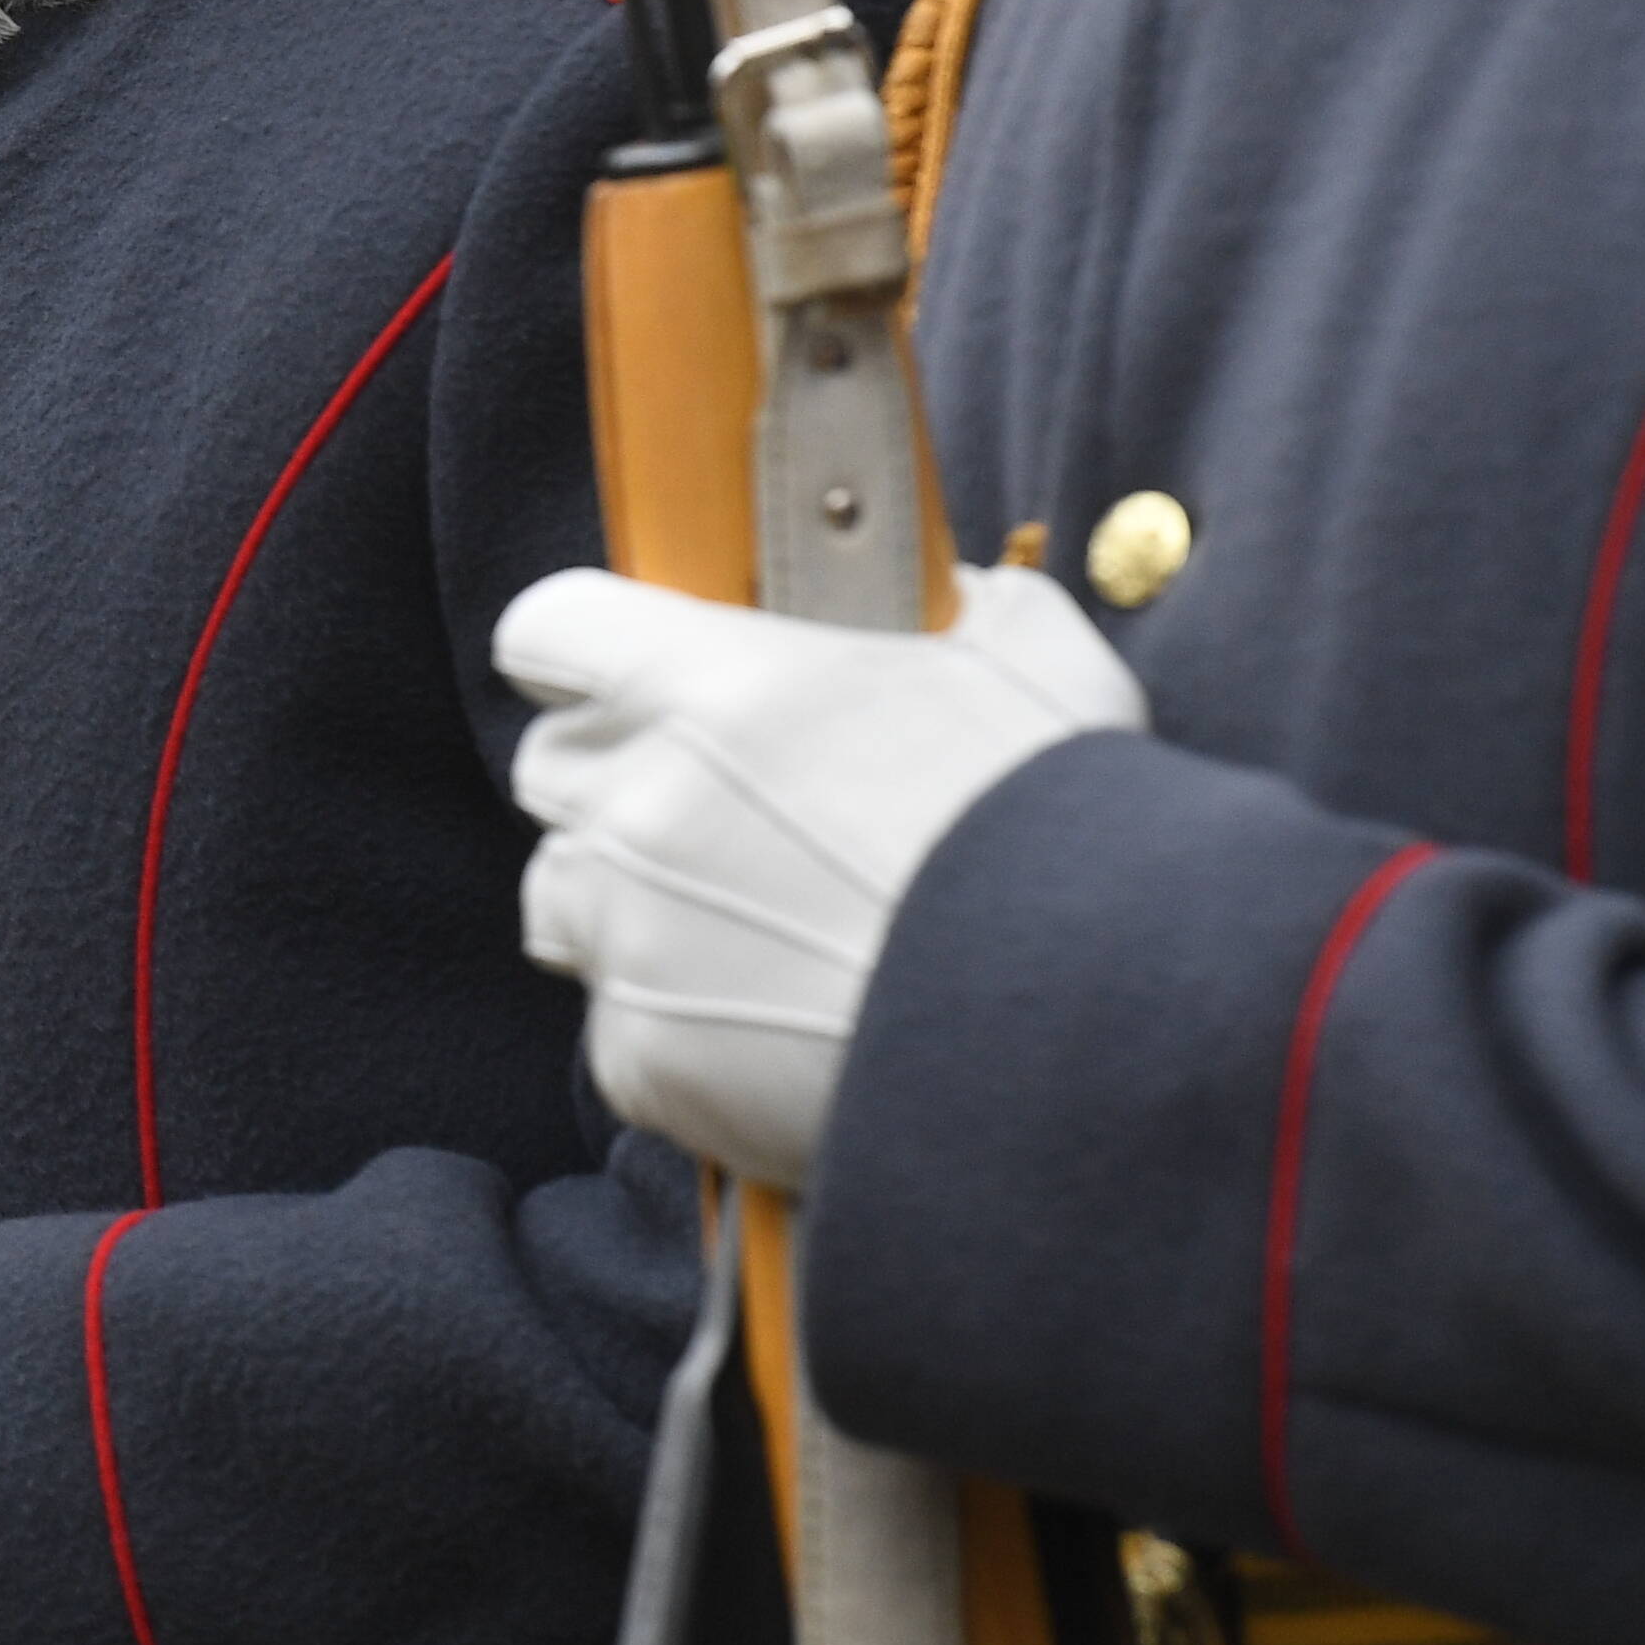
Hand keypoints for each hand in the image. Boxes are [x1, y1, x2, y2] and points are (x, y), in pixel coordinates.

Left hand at [497, 563, 1144, 1191]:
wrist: (1096, 1030)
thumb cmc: (1065, 831)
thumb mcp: (1032, 661)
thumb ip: (954, 603)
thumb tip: (937, 587)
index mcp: (706, 685)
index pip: (547, 629)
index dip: (582, 655)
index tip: (623, 681)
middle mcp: (643, 803)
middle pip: (551, 771)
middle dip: (619, 787)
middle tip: (722, 824)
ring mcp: (632, 937)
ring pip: (565, 900)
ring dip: (631, 911)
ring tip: (750, 937)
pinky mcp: (644, 1058)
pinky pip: (621, 1032)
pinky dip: (681, 1035)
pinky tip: (782, 1034)